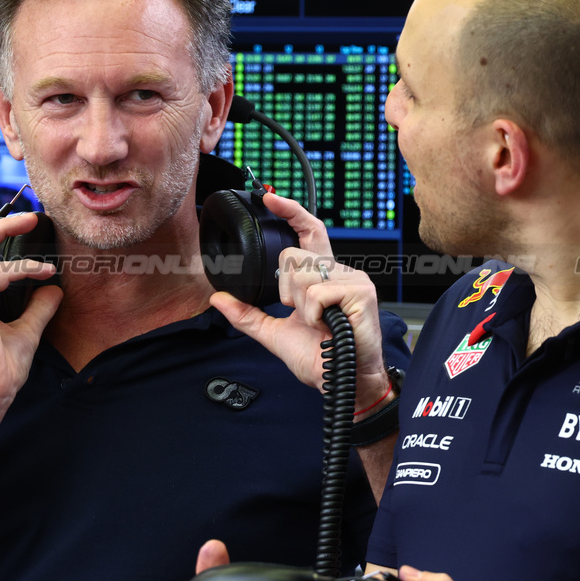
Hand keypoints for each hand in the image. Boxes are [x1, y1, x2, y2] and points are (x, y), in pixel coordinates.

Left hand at [210, 193, 389, 409]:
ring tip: (318, 323)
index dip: (290, 212)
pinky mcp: (361, 292)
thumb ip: (247, 315)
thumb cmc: (318, 357)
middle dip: (286, 290)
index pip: (308, 231)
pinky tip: (327, 326)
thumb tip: (218, 300)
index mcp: (321, 276)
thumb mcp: (274, 333)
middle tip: (302, 314)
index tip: (270, 198)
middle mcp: (339, 271)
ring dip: (301, 306)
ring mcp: (353, 279)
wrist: (342, 381)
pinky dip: (314, 314)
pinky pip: (317, 292)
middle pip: (294, 256)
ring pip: (303, 274)